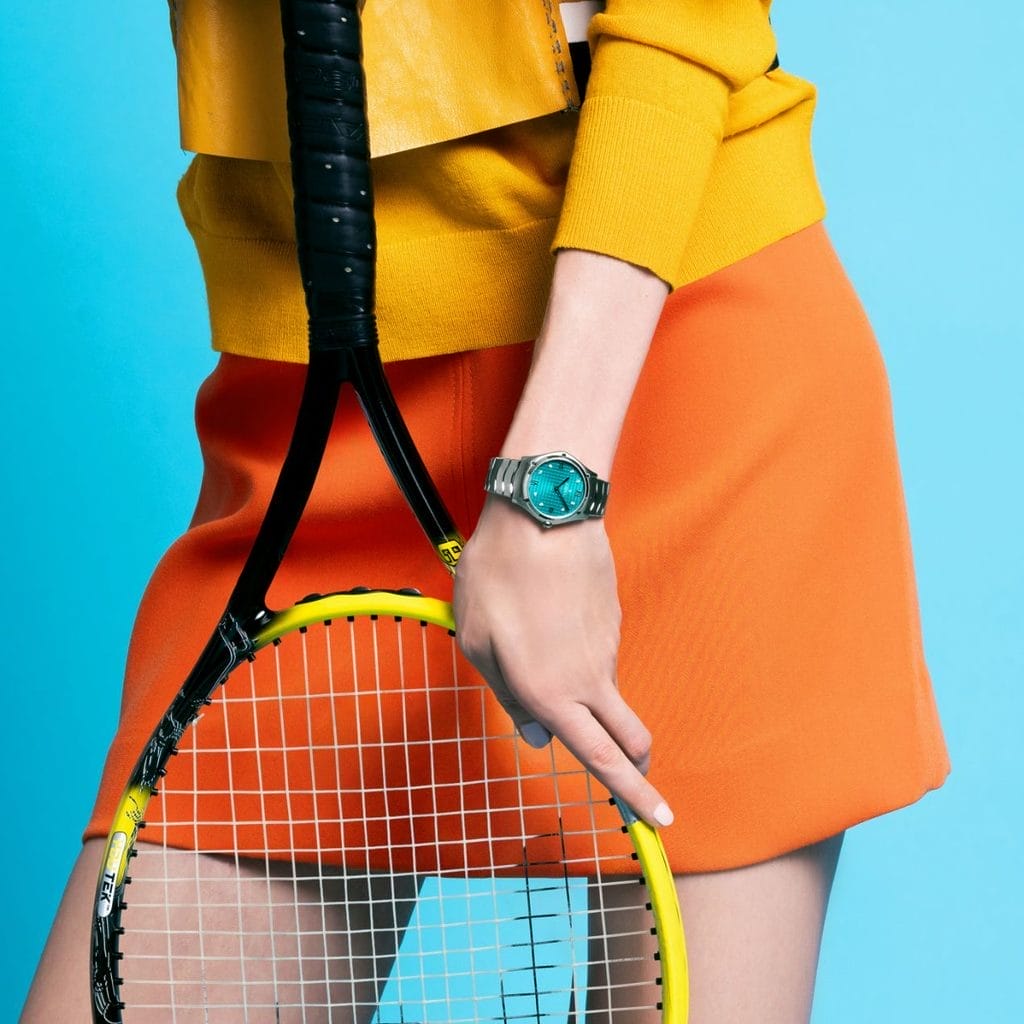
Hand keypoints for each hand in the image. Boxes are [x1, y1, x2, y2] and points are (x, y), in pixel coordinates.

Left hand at [452, 497, 673, 828]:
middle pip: (631, 740)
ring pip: (607, 696)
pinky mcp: (612, 620)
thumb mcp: (476, 640)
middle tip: (634, 778)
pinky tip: (550, 624)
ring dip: (590, 703)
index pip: (603, 760)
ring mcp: (606, 648)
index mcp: (550, 694)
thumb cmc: (498, 575)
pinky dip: (582, 659)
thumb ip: (505, 694)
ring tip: (537, 655)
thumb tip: (535, 735)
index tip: (660, 822)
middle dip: (638, 770)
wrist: (545, 511)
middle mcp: (587, 680)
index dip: (635, 796)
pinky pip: (598, 656)